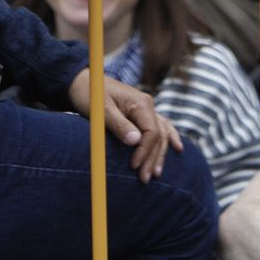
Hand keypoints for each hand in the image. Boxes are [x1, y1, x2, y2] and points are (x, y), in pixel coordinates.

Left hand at [66, 67, 180, 183]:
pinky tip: (177, 148)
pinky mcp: (141, 112)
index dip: (144, 151)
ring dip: (159, 154)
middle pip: (158, 136)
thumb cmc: (89, 94)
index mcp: (140, 103)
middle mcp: (147, 105)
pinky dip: (168, 137)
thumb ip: (118, 124)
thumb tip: (136, 141)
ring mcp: (146, 108)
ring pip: (161, 133)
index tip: (134, 166)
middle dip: (152, 158)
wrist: (82, 81)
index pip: (151, 132)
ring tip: (156, 174)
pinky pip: (160, 126)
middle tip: (144, 179)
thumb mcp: (100, 109)